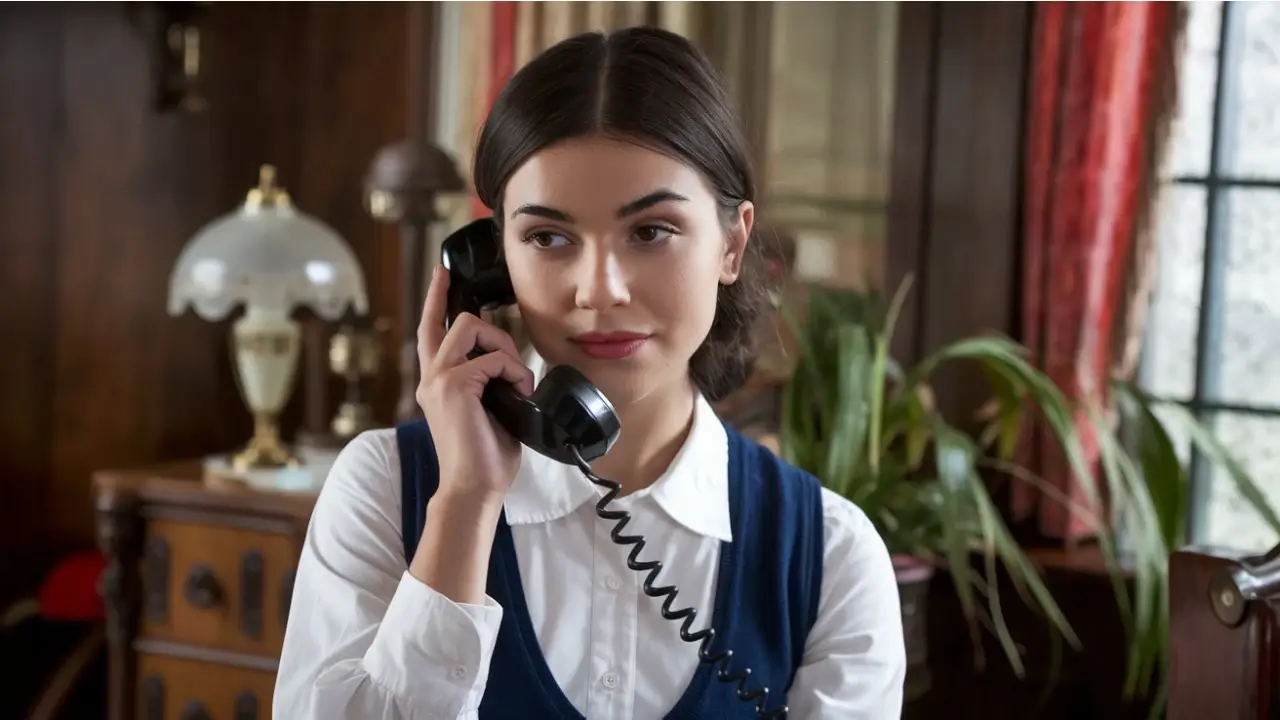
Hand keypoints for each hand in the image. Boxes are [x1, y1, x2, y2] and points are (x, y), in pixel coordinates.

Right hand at [417, 264, 533, 506]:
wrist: (474, 488)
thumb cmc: (485, 458)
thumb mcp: (490, 410)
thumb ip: (490, 382)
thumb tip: (514, 367)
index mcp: (437, 383)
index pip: (431, 329)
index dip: (436, 298)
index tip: (443, 273)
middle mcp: (431, 377)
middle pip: (457, 320)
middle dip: (494, 332)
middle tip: (513, 365)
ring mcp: (438, 379)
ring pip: (471, 327)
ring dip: (504, 349)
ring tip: (516, 382)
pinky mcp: (453, 386)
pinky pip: (492, 358)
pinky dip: (514, 372)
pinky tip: (518, 394)